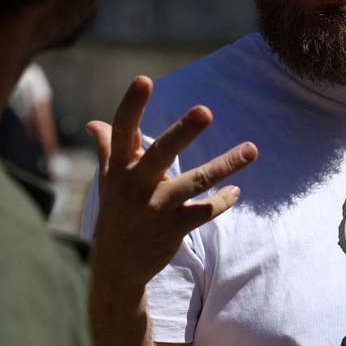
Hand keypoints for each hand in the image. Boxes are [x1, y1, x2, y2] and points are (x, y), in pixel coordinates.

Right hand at [87, 76, 256, 289]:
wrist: (116, 266)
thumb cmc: (115, 213)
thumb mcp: (109, 180)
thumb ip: (108, 149)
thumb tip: (94, 123)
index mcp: (120, 166)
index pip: (123, 129)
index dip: (132, 104)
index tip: (143, 79)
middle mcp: (136, 184)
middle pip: (161, 152)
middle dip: (183, 132)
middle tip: (206, 111)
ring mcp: (156, 207)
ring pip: (194, 182)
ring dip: (225, 165)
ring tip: (252, 149)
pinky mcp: (174, 228)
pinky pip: (205, 210)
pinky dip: (223, 200)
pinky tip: (236, 192)